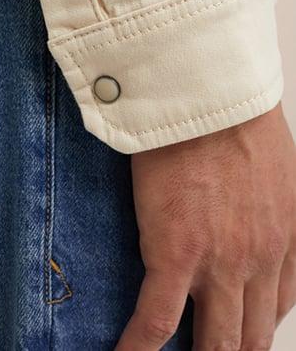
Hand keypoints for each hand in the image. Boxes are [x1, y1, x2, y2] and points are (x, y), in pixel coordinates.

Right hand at [115, 102, 295, 349]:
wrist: (207, 94)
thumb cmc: (233, 113)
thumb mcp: (275, 162)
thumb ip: (269, 198)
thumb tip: (248, 204)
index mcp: (285, 235)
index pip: (277, 305)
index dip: (254, 326)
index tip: (237, 328)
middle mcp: (259, 259)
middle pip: (248, 335)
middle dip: (229, 350)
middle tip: (207, 350)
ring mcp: (218, 263)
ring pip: (214, 341)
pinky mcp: (175, 255)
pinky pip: (157, 321)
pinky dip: (139, 347)